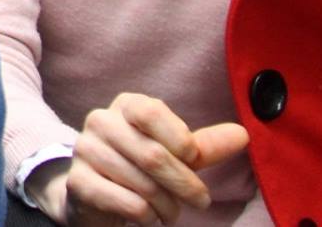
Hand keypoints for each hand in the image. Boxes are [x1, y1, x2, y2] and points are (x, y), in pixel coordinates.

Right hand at [43, 93, 247, 224]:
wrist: (95, 192)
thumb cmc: (142, 167)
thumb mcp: (175, 154)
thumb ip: (204, 147)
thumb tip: (243, 135)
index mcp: (125, 105)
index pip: (153, 112)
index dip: (180, 141)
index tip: (193, 160)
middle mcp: (100, 121)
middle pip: (152, 155)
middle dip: (185, 184)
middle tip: (201, 201)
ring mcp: (85, 151)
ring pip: (142, 184)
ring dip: (168, 206)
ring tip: (171, 211)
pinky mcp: (78, 182)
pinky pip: (128, 203)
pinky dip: (148, 217)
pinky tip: (148, 216)